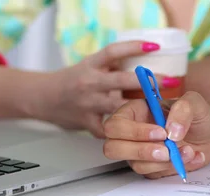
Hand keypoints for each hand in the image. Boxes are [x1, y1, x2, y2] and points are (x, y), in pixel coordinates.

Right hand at [38, 41, 179, 137]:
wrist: (41, 98)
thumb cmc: (71, 82)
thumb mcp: (90, 68)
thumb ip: (112, 67)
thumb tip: (143, 64)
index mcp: (91, 65)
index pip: (113, 51)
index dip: (134, 47)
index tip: (154, 46)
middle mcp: (89, 82)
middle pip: (121, 80)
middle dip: (147, 81)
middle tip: (168, 82)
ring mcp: (87, 103)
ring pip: (117, 107)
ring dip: (140, 111)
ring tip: (159, 115)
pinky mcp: (85, 122)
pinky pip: (107, 130)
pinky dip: (121, 133)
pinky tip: (136, 135)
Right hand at [102, 92, 209, 178]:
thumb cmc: (196, 115)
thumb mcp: (194, 102)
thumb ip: (183, 110)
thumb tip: (172, 131)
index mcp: (135, 112)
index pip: (115, 125)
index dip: (133, 132)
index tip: (161, 132)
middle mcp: (132, 134)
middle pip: (113, 148)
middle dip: (140, 151)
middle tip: (166, 150)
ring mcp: (139, 153)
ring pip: (136, 165)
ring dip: (164, 162)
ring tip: (189, 151)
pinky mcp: (152, 168)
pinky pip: (155, 174)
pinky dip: (175, 168)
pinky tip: (192, 156)